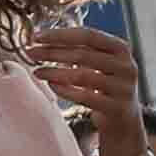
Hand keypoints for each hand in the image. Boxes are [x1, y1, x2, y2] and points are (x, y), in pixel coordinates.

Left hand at [23, 20, 146, 155]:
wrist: (124, 120)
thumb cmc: (104, 85)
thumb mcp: (100, 63)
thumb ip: (80, 49)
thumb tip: (43, 39)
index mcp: (121, 48)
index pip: (88, 35)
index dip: (61, 34)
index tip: (36, 36)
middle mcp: (126, 66)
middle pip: (83, 54)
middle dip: (52, 52)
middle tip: (29, 53)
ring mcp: (123, 88)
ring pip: (82, 76)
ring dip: (55, 72)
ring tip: (36, 72)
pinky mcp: (116, 108)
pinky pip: (84, 97)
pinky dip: (65, 90)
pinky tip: (51, 85)